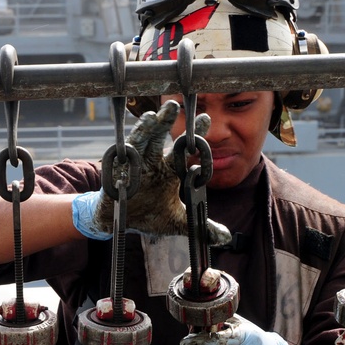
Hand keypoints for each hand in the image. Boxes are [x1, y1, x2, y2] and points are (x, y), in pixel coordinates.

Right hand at [71, 100, 230, 244]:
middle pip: (160, 139)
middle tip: (175, 105)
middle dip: (167, 123)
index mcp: (169, 171)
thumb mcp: (177, 222)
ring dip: (146, 129)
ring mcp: (134, 167)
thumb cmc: (147, 215)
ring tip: (153, 116)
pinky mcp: (117, 174)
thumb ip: (201, 228)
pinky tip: (129, 143)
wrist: (118, 223)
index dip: (194, 136)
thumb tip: (227, 238)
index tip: (206, 118)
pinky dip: (125, 150)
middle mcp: (152, 163)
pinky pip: (120, 159)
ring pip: (140, 143)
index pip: (183, 151)